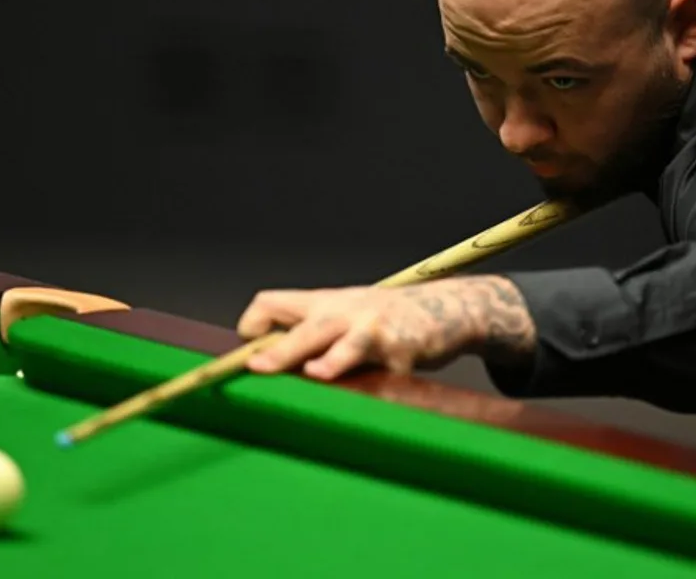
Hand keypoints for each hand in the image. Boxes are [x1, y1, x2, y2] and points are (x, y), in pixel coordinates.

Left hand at [237, 276, 535, 380]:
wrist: (446, 308)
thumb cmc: (386, 318)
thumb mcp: (344, 315)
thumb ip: (311, 333)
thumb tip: (266, 362)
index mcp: (324, 303)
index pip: (274, 303)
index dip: (255, 325)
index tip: (248, 356)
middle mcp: (347, 312)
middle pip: (309, 328)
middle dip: (283, 350)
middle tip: (258, 368)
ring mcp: (377, 331)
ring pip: (351, 344)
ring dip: (334, 359)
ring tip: (318, 372)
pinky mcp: (405, 353)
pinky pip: (389, 375)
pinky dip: (383, 388)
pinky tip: (385, 392)